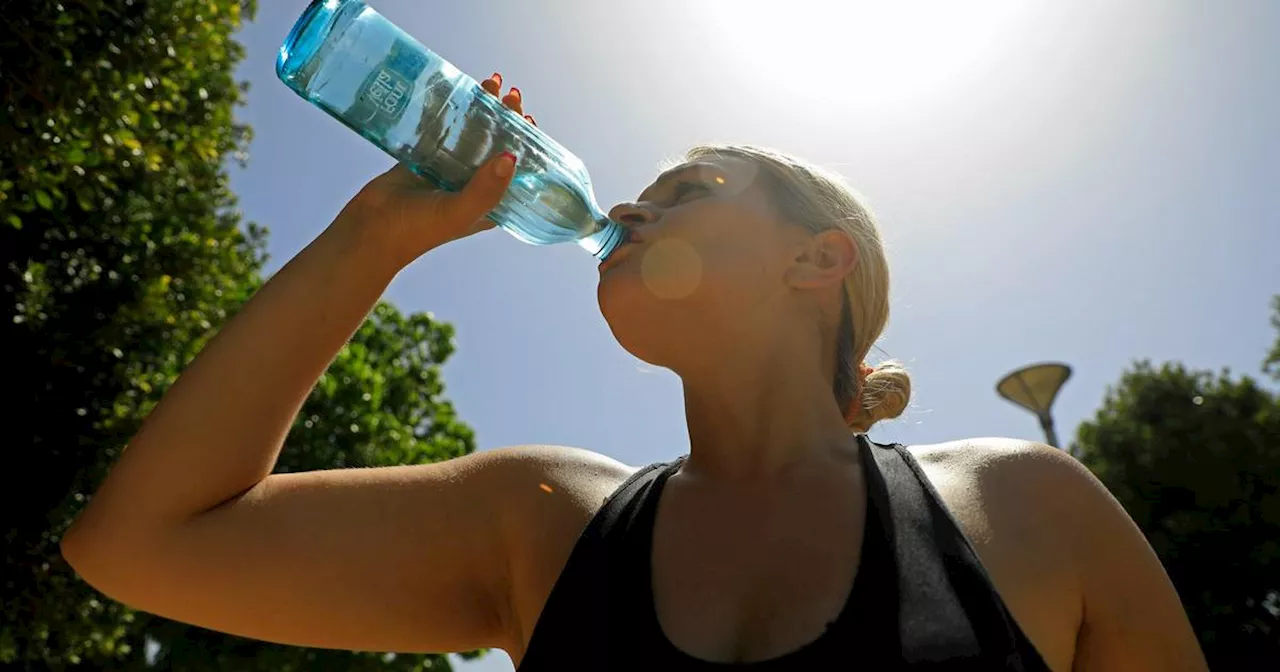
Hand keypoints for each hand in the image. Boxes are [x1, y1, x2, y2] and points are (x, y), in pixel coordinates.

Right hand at [334, 73, 537, 270]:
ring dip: (481, 111)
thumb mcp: (459, 213)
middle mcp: (472, 186)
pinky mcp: (424, 159)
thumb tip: (511, 158)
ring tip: (489, 84)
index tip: (529, 119)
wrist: (369, 231)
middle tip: (510, 95)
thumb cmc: (416, 231)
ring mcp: (448, 171)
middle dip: (506, 120)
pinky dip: (449, 112)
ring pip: (471, 135)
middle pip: (496, 146)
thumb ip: (486, 189)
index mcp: (489, 203)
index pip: (516, 170)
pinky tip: (456, 92)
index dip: (527, 144)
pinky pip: (442, 131)